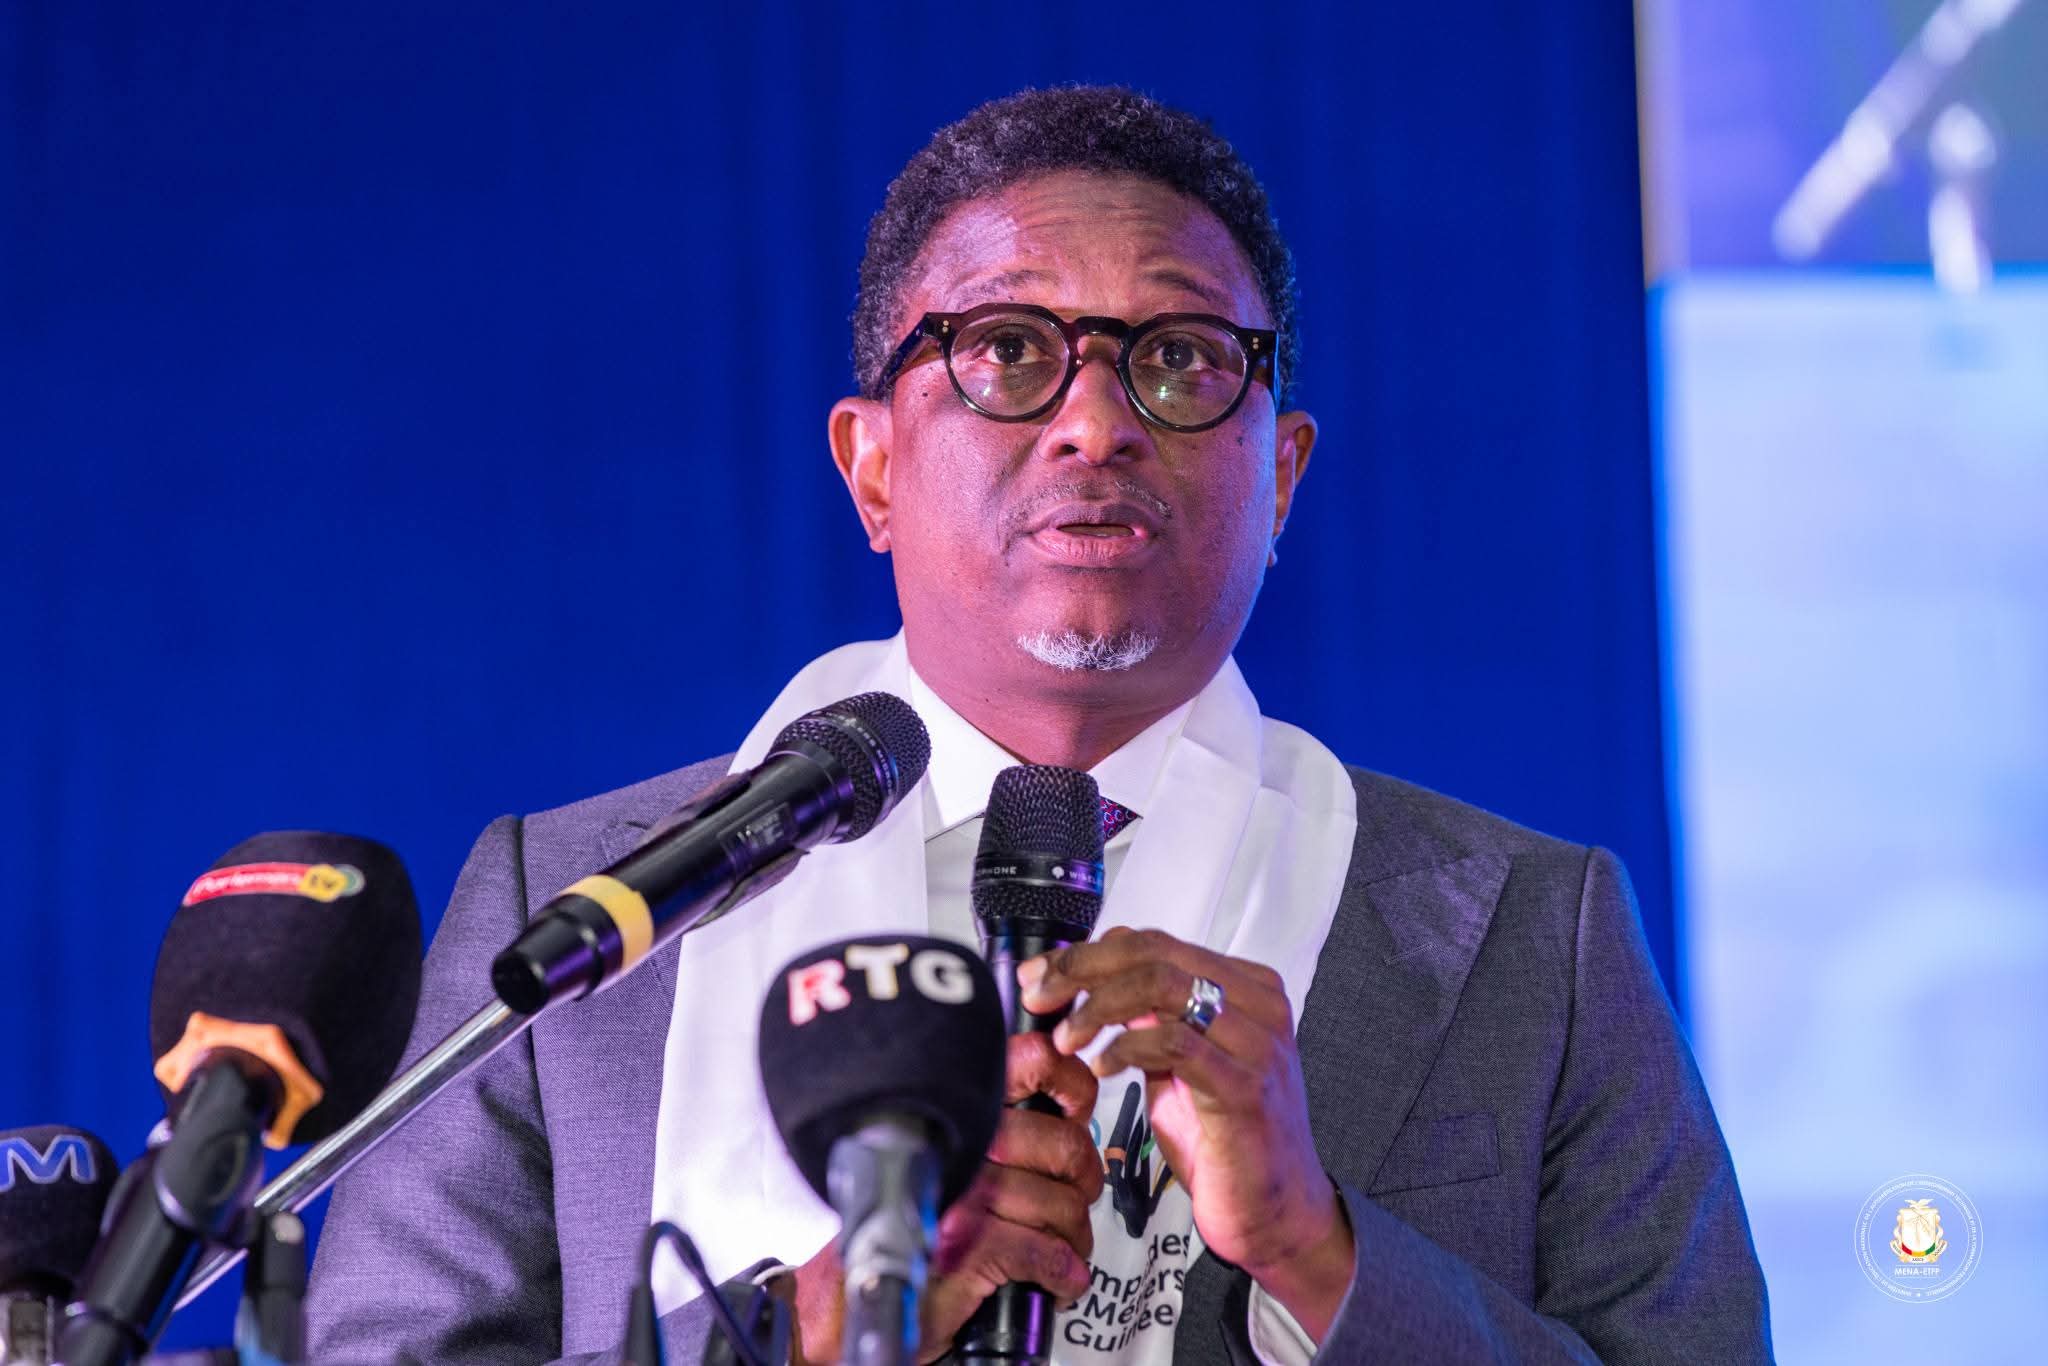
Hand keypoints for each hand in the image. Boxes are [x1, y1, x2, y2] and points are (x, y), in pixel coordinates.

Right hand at [789, 1031, 1102, 1364]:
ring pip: (1060, 1205)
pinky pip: (1043, 1251)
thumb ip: (995, 1135)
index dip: (1070, 1082)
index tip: (1076, 1107)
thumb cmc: (903, 1228)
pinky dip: (1061, 1272)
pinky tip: (1058, 1280)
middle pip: (1064, 1146)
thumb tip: (1064, 1116)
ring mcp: (965, 1197)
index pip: (1029, 1063)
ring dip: (1072, 1238)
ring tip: (1064, 1250)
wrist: (852, 1296)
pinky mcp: (969, 1249)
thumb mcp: (945, 1164)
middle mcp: (962, 1146)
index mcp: (959, 1113)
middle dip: (1082, 1183)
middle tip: (1076, 1199)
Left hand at [1019, 927, 1354, 1340]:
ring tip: (1067, 1038)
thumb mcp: (1177, 1063)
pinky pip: (1174, 1043)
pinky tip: (1101, 1068)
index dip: (1088, 953)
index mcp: (1245, 987)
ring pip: (1161, 986)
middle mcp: (1258, 1005)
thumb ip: (1148, 1016)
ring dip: (1098, 1008)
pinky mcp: (1246, 1088)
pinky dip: (1126, 1048)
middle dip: (1082, 970)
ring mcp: (1257, 1044)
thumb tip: (1090, 974)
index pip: (1154, 943)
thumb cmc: (1223, 1139)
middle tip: (1040, 997)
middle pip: (1154, 952)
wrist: (1278, 1213)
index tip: (1040, 974)